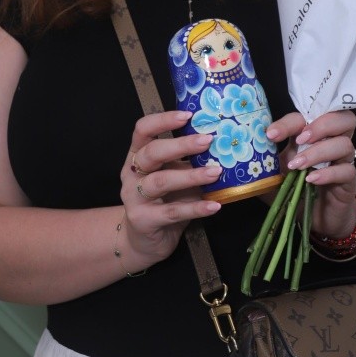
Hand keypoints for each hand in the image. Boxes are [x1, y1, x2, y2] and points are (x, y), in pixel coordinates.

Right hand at [119, 110, 221, 266]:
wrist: (145, 241)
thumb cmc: (164, 201)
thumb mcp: (173, 175)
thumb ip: (187, 160)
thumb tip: (224, 142)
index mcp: (137, 156)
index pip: (142, 130)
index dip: (163, 120)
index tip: (188, 115)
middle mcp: (131, 173)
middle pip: (152, 153)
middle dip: (180, 145)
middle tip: (208, 140)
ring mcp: (134, 197)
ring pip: (161, 182)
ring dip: (191, 176)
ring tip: (215, 172)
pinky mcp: (143, 220)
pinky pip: (172, 212)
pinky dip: (196, 208)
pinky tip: (215, 205)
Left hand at [267, 110, 355, 239]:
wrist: (316, 218)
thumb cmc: (295, 190)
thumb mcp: (274, 174)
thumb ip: (263, 161)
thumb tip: (242, 151)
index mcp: (313, 135)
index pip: (308, 116)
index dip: (290, 122)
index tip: (270, 135)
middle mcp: (332, 143)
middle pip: (343, 119)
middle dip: (321, 125)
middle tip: (300, 139)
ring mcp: (343, 161)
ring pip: (344, 144)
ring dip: (318, 151)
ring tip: (297, 165)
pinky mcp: (349, 182)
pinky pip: (346, 171)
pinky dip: (328, 173)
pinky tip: (311, 180)